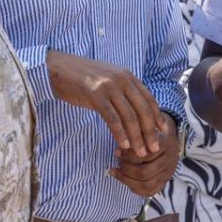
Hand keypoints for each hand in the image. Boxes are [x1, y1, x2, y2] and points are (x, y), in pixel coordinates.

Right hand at [46, 50, 167, 157]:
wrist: (58, 69)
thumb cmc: (82, 77)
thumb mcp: (107, 79)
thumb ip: (122, 90)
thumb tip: (135, 110)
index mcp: (127, 76)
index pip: (149, 99)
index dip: (157, 116)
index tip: (163, 132)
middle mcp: (121, 79)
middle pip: (142, 109)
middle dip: (150, 131)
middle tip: (153, 148)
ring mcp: (109, 87)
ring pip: (129, 116)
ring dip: (137, 137)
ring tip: (140, 152)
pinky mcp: (95, 95)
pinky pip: (112, 118)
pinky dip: (120, 133)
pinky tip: (123, 145)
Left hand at [110, 122, 180, 195]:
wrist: (168, 136)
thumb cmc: (151, 130)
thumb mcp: (146, 125)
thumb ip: (136, 134)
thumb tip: (119, 149)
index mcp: (166, 143)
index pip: (146, 154)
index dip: (129, 155)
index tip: (117, 151)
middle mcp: (170, 160)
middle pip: (145, 172)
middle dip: (126, 169)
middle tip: (118, 161)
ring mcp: (168, 172)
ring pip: (146, 185)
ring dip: (128, 180)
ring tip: (117, 171)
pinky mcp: (165, 181)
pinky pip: (149, 191)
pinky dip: (134, 188)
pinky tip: (124, 179)